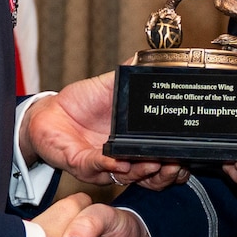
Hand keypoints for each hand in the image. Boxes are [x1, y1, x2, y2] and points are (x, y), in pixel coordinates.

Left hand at [23, 71, 187, 189]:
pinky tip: (118, 160)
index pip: (163, 159)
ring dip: (141, 172)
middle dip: (166, 174)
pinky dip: (109, 164)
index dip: (177, 163)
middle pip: (151, 177)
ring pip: (128, 176)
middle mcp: (123, 158)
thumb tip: (150, 59)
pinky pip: (97, 168)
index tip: (186, 156)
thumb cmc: (82, 102)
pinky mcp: (82, 164)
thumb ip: (130, 76)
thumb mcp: (110, 86)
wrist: (49, 111)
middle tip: (174, 164)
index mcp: (135, 141)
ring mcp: (103, 164)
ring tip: (152, 163)